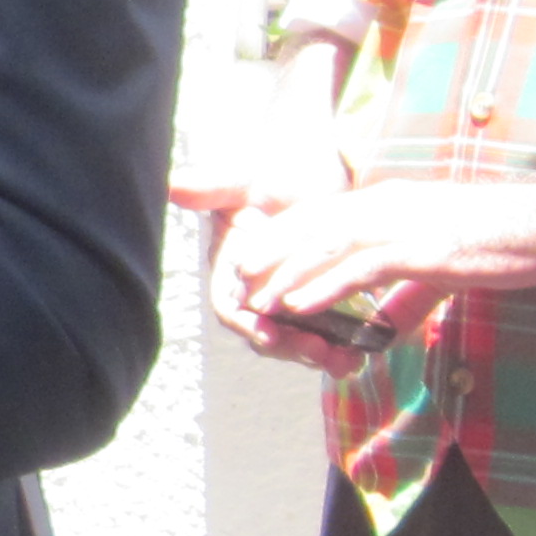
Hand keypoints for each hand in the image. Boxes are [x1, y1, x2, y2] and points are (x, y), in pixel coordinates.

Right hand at [172, 144, 350, 367]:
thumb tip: (172, 184)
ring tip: (347, 362)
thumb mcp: (249, 179)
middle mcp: (257, 292)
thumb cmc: (279, 174)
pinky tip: (363, 353)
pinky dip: (342, 346)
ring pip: (296, 340)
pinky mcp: (320, 302)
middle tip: (322, 353)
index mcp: (233, 268)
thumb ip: (214, 187)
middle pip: (264, 333)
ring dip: (318, 355)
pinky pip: (326, 334)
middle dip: (290, 347)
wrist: (321, 173)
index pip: (230, 306)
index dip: (246, 323)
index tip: (267, 333)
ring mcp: (288, 300)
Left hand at [209, 176, 535, 369]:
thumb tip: (386, 323)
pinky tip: (301, 304)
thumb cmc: (505, 241)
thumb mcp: (443, 264)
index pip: (322, 214)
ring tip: (257, 300)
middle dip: (271, 255)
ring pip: (328, 245)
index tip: (252, 260)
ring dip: (288, 274)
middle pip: (313, 226)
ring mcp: (406, 223)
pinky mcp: (425, 247)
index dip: (283, 237)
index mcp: (390, 201)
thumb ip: (409, 291)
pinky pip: (362, 268)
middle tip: (236, 282)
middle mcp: (389, 204)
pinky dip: (326, 286)